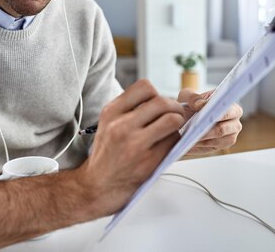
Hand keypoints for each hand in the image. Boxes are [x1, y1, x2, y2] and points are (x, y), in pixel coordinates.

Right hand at [76, 79, 188, 214]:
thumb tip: (161, 100)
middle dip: (174, 107)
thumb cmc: (107, 155)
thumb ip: (129, 110)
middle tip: (175, 116)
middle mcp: (121, 125)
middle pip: (162, 102)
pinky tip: (166, 146)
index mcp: (111, 112)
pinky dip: (175, 141)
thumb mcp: (108, 124)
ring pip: (172, 119)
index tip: (157, 104)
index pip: (144, 87)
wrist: (97, 186)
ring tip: (172, 130)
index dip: (156, 94)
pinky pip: (174, 141)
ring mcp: (135, 143)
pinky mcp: (148, 161)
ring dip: (177, 123)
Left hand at [178, 88, 242, 154]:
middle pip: (222, 130)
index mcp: (231, 106)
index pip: (227, 112)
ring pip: (217, 141)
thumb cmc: (191, 104)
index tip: (203, 117)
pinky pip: (211, 148)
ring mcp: (230, 136)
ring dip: (202, 141)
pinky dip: (199, 147)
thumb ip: (193, 98)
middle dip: (206, 131)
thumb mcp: (188, 96)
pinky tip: (188, 144)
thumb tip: (200, 104)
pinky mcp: (222, 146)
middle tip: (192, 132)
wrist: (187, 116)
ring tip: (188, 139)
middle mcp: (235, 122)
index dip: (216, 116)